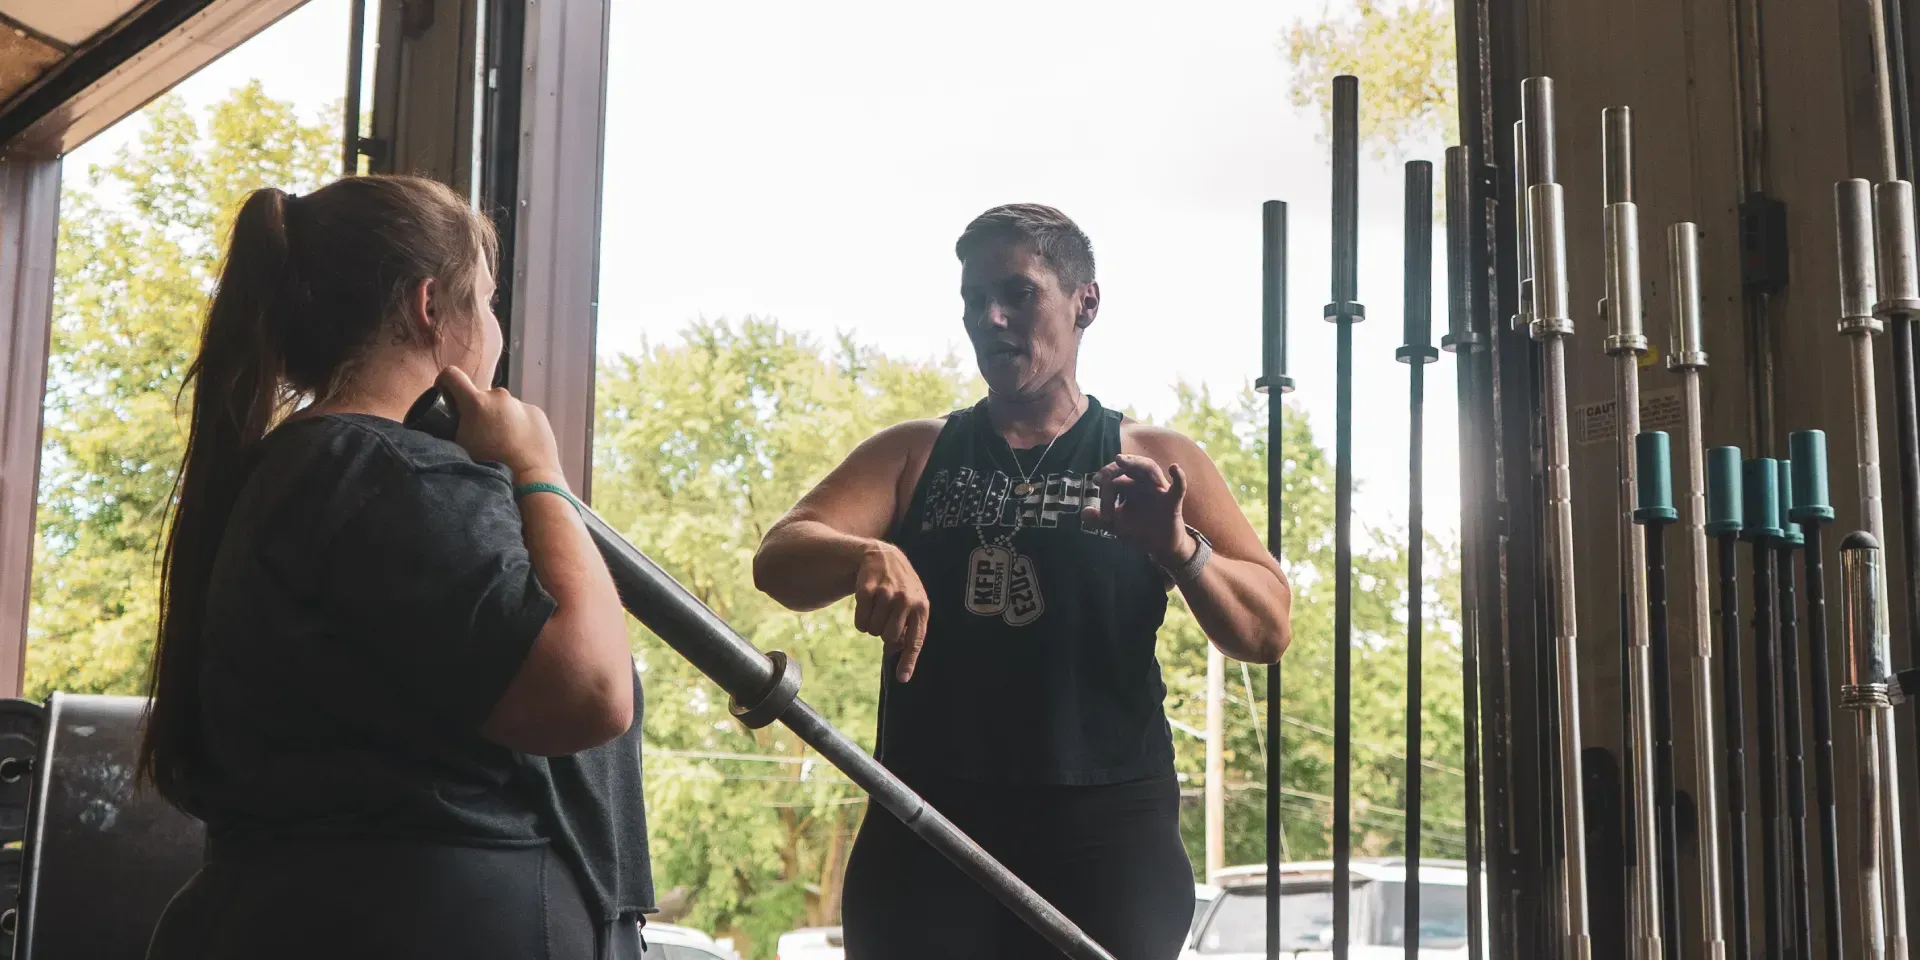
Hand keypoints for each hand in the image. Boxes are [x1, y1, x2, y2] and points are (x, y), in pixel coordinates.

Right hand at [437, 367, 563, 480]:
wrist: (531, 479)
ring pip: (503, 406)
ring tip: (503, 442)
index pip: (451, 374)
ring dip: (499, 417)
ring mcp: (521, 403)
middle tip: (480, 433)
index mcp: (476, 402)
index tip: (445, 396)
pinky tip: (520, 444)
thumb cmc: (491, 465)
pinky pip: (521, 414)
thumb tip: (448, 422)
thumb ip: (453, 427)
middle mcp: (499, 396)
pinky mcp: (537, 412)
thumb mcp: (460, 446)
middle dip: (477, 410)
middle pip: (481, 396)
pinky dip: (518, 424)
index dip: (444, 382)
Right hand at [853, 541, 929, 682]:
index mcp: (921, 607)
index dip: (908, 661)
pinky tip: (866, 604)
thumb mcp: (913, 604)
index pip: (915, 640)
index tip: (902, 679)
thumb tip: (897, 657)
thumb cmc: (901, 588)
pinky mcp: (867, 589)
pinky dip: (860, 619)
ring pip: (872, 631)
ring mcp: (886, 593)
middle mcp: (905, 600)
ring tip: (876, 609)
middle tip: (884, 620)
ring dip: (871, 626)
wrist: (883, 557)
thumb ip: (909, 629)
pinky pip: (860, 621)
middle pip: (888, 638)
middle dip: (883, 634)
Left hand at [1082, 454, 1194, 565]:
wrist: (1159, 547)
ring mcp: (1159, 491)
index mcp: (1130, 487)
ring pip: (1149, 469)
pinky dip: (1179, 477)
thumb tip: (1083, 513)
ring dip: (1136, 463)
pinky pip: (1179, 487)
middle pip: (1131, 467)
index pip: (1115, 481)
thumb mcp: (1116, 525)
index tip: (1099, 506)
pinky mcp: (1172, 502)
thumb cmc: (1139, 530)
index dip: (1105, 490)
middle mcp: (1144, 484)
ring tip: (1119, 460)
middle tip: (1100, 477)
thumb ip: (1100, 519)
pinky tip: (1173, 467)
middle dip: (1114, 468)